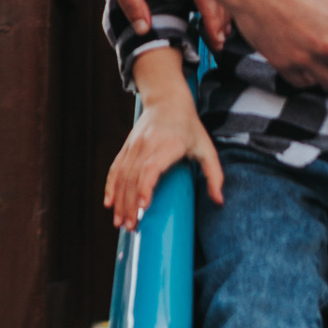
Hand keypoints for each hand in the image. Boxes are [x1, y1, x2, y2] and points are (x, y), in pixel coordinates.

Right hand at [103, 49, 224, 230]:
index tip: (143, 207)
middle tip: (131, 227)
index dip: (145, 188)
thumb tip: (219, 200)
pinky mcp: (126, 147)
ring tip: (120, 223)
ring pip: (122, 176)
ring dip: (119, 200)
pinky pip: (115, 168)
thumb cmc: (189, 126)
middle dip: (130, 204)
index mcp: (168, 145)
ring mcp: (134, 146)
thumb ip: (214, 174)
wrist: (167, 100)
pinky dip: (110, 186)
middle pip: (133, 178)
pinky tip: (108, 203)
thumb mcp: (206, 147)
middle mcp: (147, 145)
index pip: (151, 168)